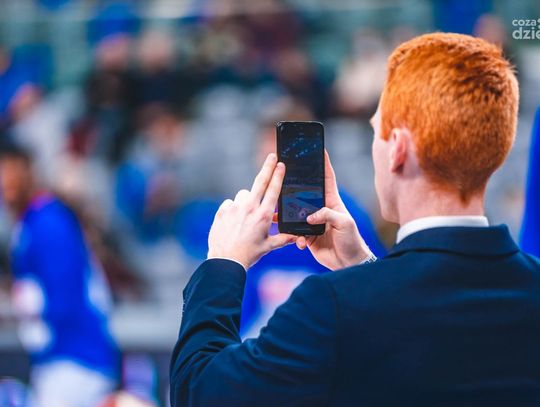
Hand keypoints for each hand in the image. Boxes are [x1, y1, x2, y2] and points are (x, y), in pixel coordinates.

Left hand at [207, 154, 296, 269]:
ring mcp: (235, 208)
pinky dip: (233, 208)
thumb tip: (298, 237)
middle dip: (268, 167)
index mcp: (263, 215)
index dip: (278, 175)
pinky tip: (234, 221)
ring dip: (247, 200)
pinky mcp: (222, 211)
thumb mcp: (268, 246)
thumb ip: (284, 239)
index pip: (273, 190)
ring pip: (244, 195)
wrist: (225, 260)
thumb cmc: (248, 254)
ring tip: (246, 216)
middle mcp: (250, 208)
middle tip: (272, 156)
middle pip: (260, 181)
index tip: (281, 164)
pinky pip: (230, 203)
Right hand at [293, 150, 372, 269]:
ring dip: (287, 214)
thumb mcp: (344, 223)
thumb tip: (310, 216)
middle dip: (294, 186)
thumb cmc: (352, 240)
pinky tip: (298, 241)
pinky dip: (293, 236)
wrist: (348, 263)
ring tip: (278, 214)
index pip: (327, 178)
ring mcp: (312, 221)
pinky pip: (294, 232)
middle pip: (305, 192)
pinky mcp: (306, 235)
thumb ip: (327, 215)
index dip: (323, 163)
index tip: (318, 149)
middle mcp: (320, 208)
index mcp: (332, 201)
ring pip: (295, 212)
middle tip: (283, 177)